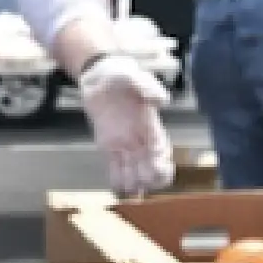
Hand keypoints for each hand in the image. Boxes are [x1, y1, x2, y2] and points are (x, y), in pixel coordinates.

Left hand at [78, 53, 176, 197]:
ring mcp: (125, 144)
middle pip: (151, 168)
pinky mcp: (109, 146)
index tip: (158, 168)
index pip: (162, 151)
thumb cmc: (120, 74)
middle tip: (143, 179)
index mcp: (150, 125)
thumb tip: (162, 99)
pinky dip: (118, 180)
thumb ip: (148, 87)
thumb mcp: (135, 76)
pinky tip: (118, 187)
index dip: (163, 163)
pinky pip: (115, 169)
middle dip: (150, 177)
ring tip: (130, 188)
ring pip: (135, 172)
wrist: (99, 76)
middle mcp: (140, 139)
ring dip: (135, 183)